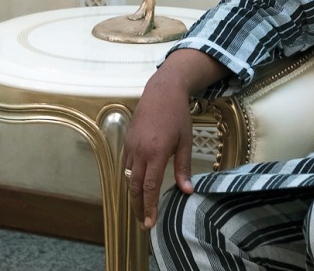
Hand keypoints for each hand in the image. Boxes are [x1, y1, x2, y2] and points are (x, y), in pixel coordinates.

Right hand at [124, 72, 194, 228]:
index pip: (149, 187)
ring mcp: (131, 145)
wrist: (162, 91)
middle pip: (135, 186)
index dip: (149, 207)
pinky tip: (137, 184)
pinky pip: (126, 164)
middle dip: (138, 206)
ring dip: (133, 193)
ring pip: (128, 176)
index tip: (150, 223)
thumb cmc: (177, 115)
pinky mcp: (128, 140)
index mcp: (156, 153)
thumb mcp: (185, 141)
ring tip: (140, 207)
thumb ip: (183, 167)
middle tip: (143, 223)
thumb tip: (187, 191)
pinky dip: (130, 177)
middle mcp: (140, 151)